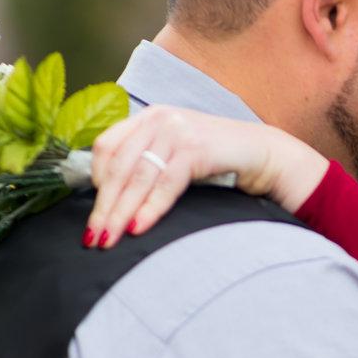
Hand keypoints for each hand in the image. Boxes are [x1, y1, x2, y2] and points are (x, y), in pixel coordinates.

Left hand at [85, 105, 327, 248]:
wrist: (263, 153)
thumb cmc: (217, 160)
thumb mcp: (175, 155)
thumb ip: (147, 163)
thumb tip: (110, 198)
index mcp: (148, 118)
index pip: (106, 147)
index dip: (96, 181)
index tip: (94, 212)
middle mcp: (159, 118)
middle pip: (118, 166)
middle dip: (104, 206)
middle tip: (93, 237)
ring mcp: (178, 130)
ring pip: (137, 177)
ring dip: (120, 212)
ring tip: (110, 239)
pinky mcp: (196, 147)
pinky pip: (165, 183)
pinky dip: (150, 207)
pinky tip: (139, 227)